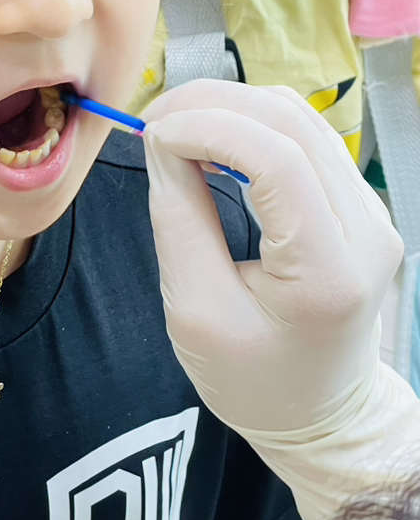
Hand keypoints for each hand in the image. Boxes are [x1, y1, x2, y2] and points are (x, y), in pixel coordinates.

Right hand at [142, 80, 401, 434]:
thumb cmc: (253, 379)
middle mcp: (366, 231)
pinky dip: (251, 124)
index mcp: (328, 271)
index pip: (276, 159)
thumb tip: (162, 143)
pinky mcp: (360, 205)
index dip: (206, 128)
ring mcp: (371, 214)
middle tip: (150, 119)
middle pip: (291, 122)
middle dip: (212, 104)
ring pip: (301, 118)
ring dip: (230, 106)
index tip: (149, 135)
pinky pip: (306, 138)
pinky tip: (210, 141)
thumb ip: (178, 220)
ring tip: (174, 127)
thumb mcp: (195, 311)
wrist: (319, 416)